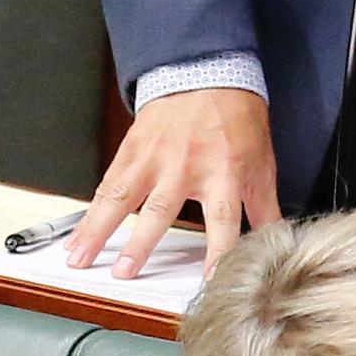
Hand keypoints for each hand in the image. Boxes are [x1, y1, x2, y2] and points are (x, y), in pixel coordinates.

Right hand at [75, 89, 276, 274]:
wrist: (206, 74)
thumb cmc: (236, 119)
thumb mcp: (261, 162)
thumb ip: (264, 208)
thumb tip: (277, 245)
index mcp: (222, 171)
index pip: (221, 219)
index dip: (217, 252)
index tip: (209, 281)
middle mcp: (184, 166)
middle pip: (159, 210)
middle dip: (139, 244)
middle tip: (123, 272)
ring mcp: (153, 157)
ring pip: (120, 196)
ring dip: (98, 229)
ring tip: (79, 257)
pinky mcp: (132, 150)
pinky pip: (108, 183)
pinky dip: (90, 210)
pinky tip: (77, 233)